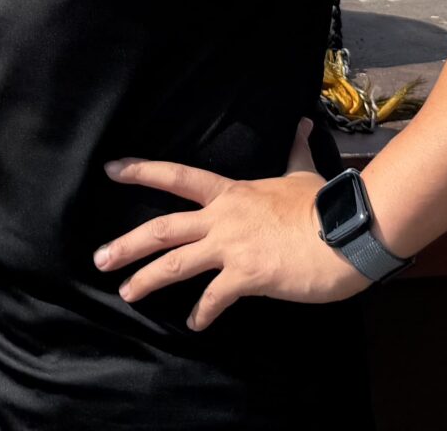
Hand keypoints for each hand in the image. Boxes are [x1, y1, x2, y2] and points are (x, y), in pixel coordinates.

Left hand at [96, 119, 367, 325]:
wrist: (346, 233)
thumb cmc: (324, 204)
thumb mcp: (303, 173)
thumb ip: (295, 150)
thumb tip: (303, 122)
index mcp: (230, 192)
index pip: (177, 176)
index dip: (142, 171)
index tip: (111, 169)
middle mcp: (222, 217)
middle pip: (163, 228)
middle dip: (128, 244)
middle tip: (100, 258)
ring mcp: (231, 247)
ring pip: (176, 264)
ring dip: (147, 279)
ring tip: (127, 293)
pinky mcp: (246, 275)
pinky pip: (214, 298)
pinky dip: (203, 313)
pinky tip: (195, 324)